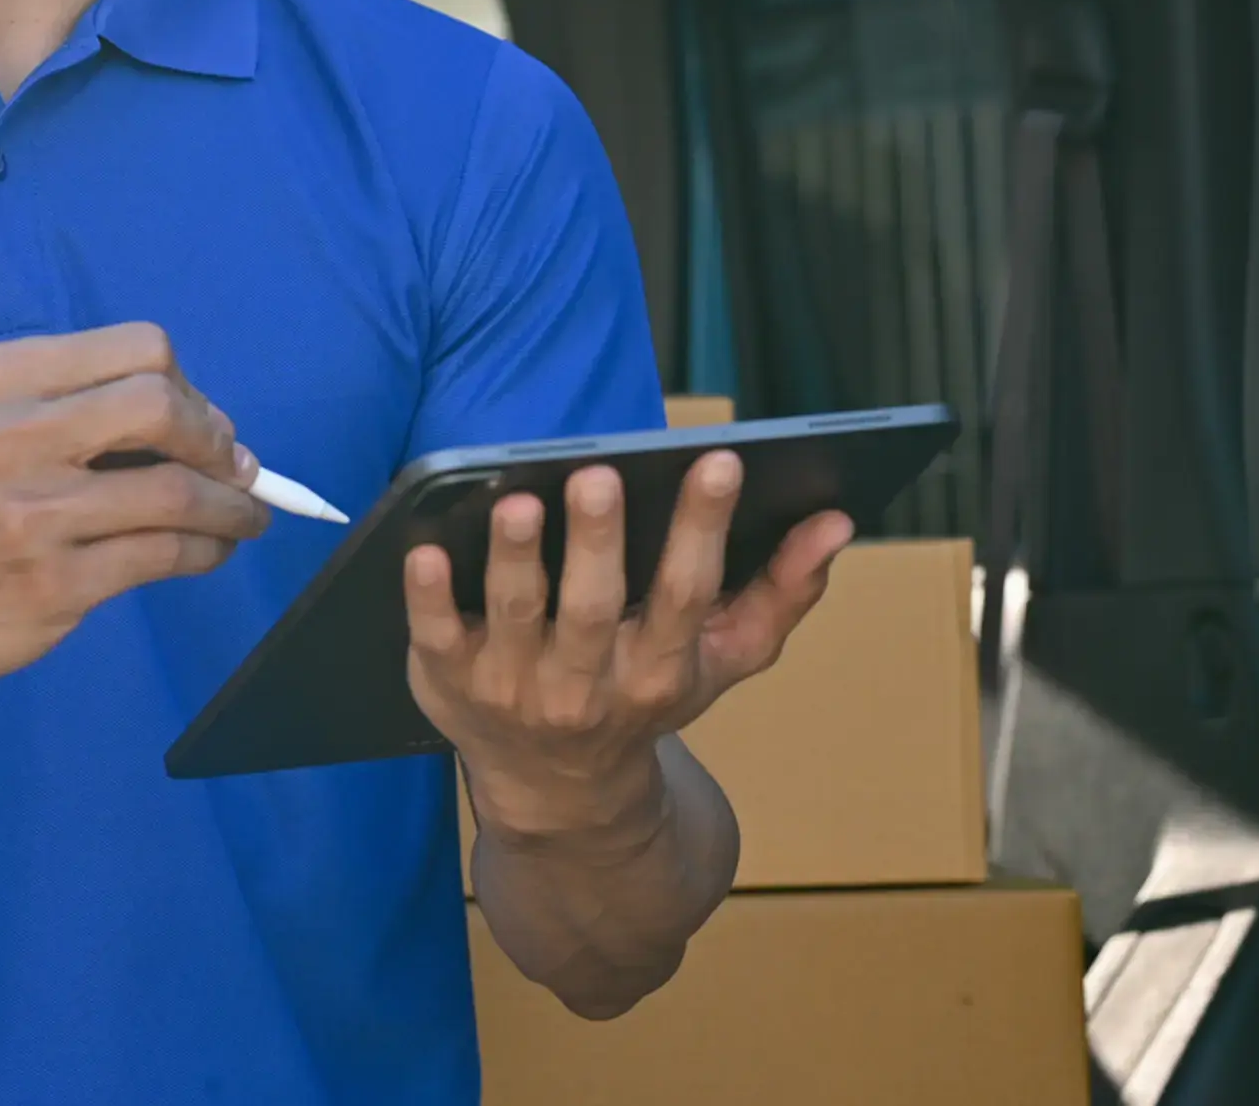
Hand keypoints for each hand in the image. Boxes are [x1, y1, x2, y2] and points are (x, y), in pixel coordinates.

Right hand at [0, 322, 267, 689]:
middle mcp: (13, 437)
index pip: (139, 348)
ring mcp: (34, 515)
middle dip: (218, 440)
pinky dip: (209, 549)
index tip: (200, 421)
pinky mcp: (55, 584)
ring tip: (244, 514)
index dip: (188, 385)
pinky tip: (210, 550)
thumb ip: (77, 404)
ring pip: (178, 491)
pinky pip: (166, 555)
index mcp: (0, 378)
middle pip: (162, 405)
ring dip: (233, 505)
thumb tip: (206, 422)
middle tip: (234, 468)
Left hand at [406, 453, 853, 847]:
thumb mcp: (722, 660)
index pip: (687, 594)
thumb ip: (782, 591)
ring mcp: (515, 688)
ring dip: (518, 558)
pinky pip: (436, 637)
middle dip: (600, 540)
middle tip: (603, 474)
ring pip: (516, 616)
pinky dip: (427, 596)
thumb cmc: (643, 696)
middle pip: (595, 608)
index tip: (719, 462)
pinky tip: (423, 547)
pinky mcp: (450, 683)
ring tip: (518, 499)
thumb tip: (836, 521)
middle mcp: (587, 686)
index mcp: (660, 670)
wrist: (560, 796)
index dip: (705, 528)